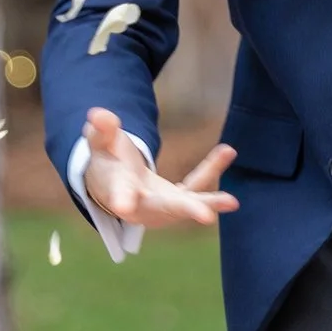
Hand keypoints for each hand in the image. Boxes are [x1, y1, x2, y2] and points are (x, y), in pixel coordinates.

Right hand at [80, 106, 239, 229]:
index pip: (119, 195)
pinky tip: (227, 150)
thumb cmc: (107, 164)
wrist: (116, 190)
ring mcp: (164, 206)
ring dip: (209, 203)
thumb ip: (101, 130)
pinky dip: (212, 169)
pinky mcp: (178, 200)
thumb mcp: (100, 144)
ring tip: (232, 202)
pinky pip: (197, 186)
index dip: (121, 198)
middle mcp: (143, 205)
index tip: (123, 206)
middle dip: (185, 210)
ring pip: (187, 205)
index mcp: (119, 192)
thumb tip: (98, 114)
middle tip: (206, 216)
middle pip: (164, 208)